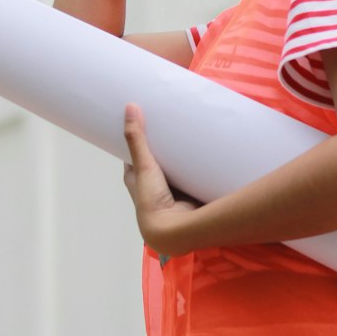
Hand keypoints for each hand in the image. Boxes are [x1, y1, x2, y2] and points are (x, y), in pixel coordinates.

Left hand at [123, 104, 198, 255]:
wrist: (175, 229)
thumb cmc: (152, 199)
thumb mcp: (143, 164)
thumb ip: (137, 139)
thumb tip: (130, 106)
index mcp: (136, 180)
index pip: (134, 156)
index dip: (139, 141)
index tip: (146, 122)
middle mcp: (152, 186)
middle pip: (157, 162)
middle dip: (164, 148)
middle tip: (173, 124)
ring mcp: (171, 192)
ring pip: (175, 170)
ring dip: (182, 159)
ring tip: (193, 134)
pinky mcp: (188, 195)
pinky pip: (192, 178)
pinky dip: (196, 168)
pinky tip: (206, 153)